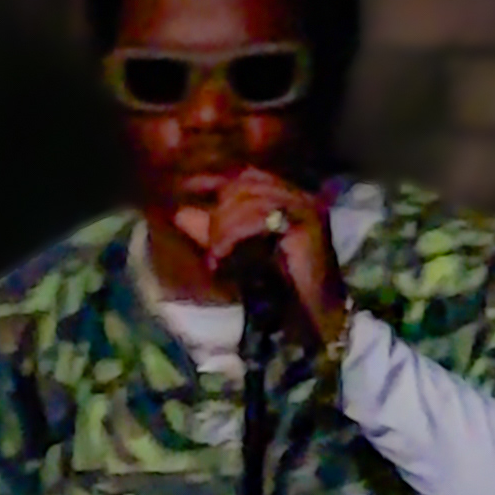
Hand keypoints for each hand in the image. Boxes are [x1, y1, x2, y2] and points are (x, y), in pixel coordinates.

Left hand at [175, 168, 348, 347]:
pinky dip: (233, 237)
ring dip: (224, 228)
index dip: (216, 182)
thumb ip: (215, 233)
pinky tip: (223, 257)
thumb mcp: (239, 254)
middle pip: (245, 185)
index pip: (247, 177)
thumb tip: (180, 213)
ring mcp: (305, 207)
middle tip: (212, 247)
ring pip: (248, 201)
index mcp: (291, 198)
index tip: (187, 189)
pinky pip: (257, 219)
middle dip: (220, 215)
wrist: (315, 318)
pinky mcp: (305, 224)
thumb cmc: (281, 290)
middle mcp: (301, 196)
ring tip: (216, 256)